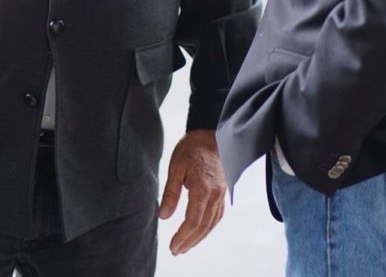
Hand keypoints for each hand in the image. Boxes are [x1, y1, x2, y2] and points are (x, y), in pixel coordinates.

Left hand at [158, 130, 225, 255]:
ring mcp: (221, 194)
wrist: (211, 134)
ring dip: (199, 237)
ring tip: (186, 246)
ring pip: (212, 223)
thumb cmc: (192, 148)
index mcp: (202, 189)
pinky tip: (201, 232)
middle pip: (203, 226)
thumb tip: (163, 216)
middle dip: (189, 241)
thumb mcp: (176, 167)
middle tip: (176, 251)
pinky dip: (209, 227)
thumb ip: (170, 193)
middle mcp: (215, 194)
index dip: (182, 236)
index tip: (173, 246)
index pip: (193, 221)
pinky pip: (218, 215)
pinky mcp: (223, 191)